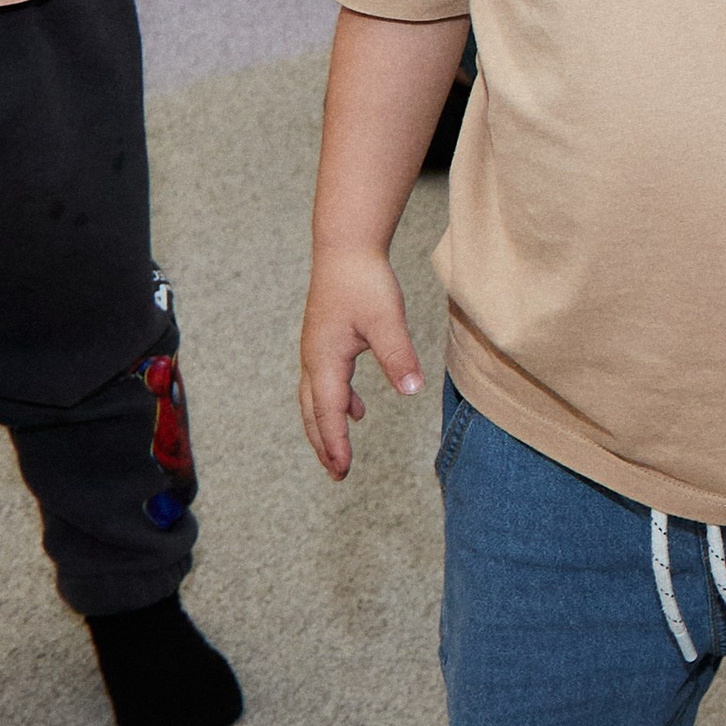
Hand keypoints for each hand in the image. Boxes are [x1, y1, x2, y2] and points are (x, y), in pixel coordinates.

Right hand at [298, 246, 423, 478]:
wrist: (345, 250)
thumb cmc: (363, 283)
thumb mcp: (387, 320)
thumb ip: (399, 356)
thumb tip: (411, 391)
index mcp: (325, 361)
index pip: (329, 413)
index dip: (336, 443)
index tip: (343, 470)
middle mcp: (314, 361)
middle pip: (314, 413)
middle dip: (324, 445)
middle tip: (337, 474)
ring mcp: (316, 352)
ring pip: (316, 400)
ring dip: (326, 427)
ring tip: (340, 454)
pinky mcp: (325, 343)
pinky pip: (326, 384)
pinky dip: (337, 404)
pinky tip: (357, 410)